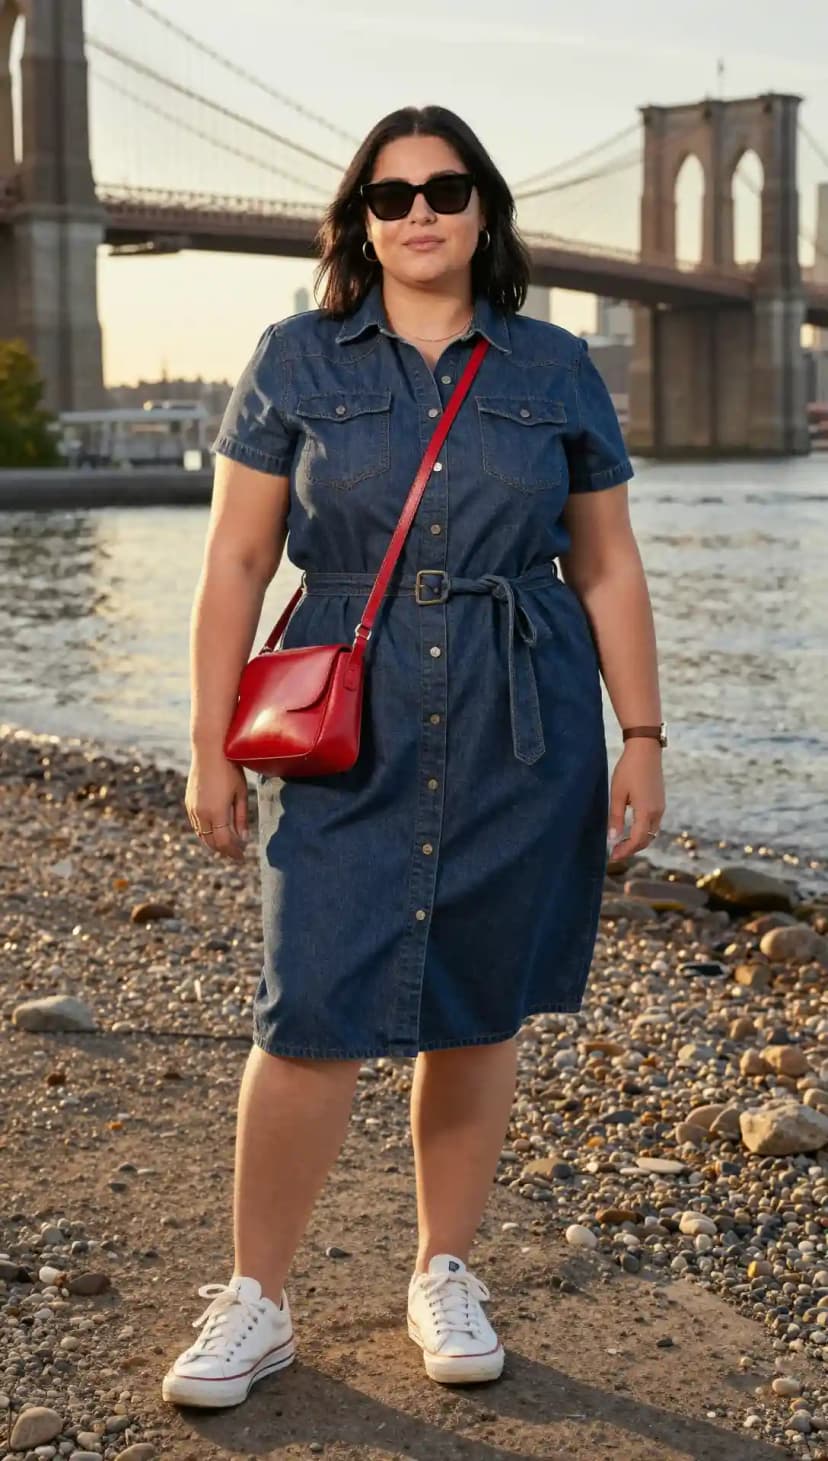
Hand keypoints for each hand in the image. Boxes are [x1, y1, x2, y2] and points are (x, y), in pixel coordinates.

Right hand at [185, 752, 250, 861]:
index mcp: (216, 812)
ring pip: (202, 835)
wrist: (209, 750)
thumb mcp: (241, 793)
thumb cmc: (230, 769)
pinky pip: (196, 825)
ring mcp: (192, 808)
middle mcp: (201, 813)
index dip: (234, 852)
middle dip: (225, 850)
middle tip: (237, 853)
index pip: (225, 842)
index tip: (242, 857)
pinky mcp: (188, 803)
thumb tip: (243, 839)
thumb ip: (241, 817)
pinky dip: (206, 833)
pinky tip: (217, 830)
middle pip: (212, 842)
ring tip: (229, 844)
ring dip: (215, 843)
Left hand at [607, 740, 664, 859]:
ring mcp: (661, 807)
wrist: (645, 750)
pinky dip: (643, 832)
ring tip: (621, 845)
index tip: (612, 857)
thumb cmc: (628, 769)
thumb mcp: (617, 794)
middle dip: (631, 849)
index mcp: (646, 811)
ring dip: (638, 841)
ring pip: (651, 833)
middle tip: (615, 854)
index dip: (625, 851)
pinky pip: (653, 824)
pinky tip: (631, 831)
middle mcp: (657, 812)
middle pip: (646, 839)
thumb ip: (616, 818)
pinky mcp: (660, 802)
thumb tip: (613, 838)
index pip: (638, 840)